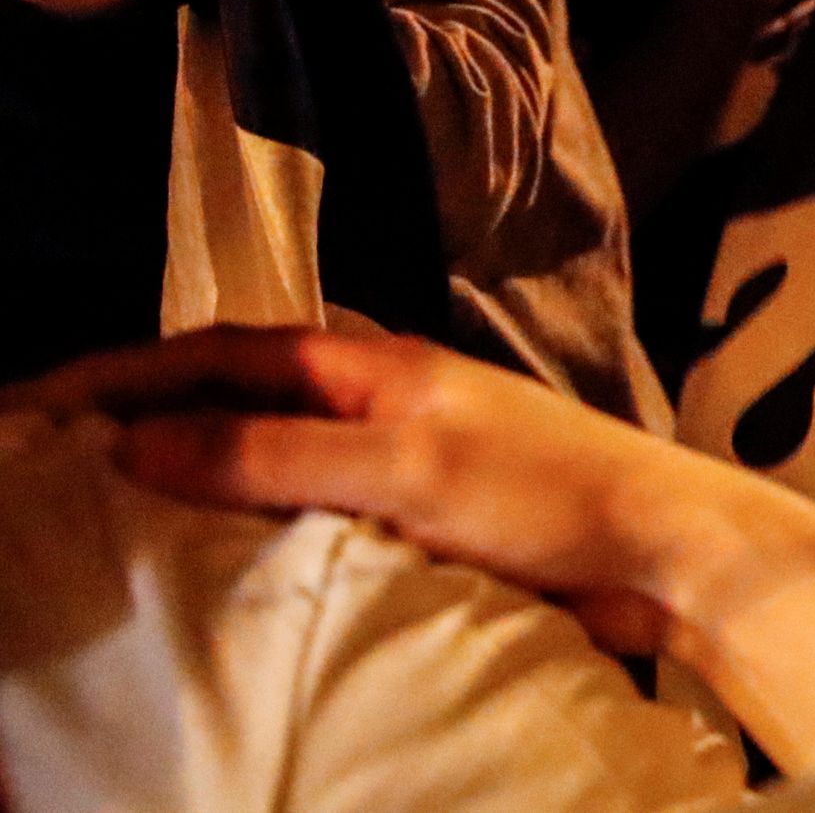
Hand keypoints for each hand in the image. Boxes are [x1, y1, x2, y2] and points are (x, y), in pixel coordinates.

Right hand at [26, 324, 713, 651]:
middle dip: (149, 416)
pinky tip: (212, 560)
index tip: (49, 398)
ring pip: (268, 456)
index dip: (134, 369)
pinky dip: (250, 525)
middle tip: (60, 456)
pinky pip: (307, 513)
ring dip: (196, 473)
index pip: (225, 351)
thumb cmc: (546, 490)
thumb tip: (138, 442)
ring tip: (111, 509)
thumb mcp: (403, 467)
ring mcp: (397, 457)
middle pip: (238, 397)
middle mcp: (378, 400)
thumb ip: (275, 454)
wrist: (656, 549)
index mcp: (374, 365)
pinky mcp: (417, 516)